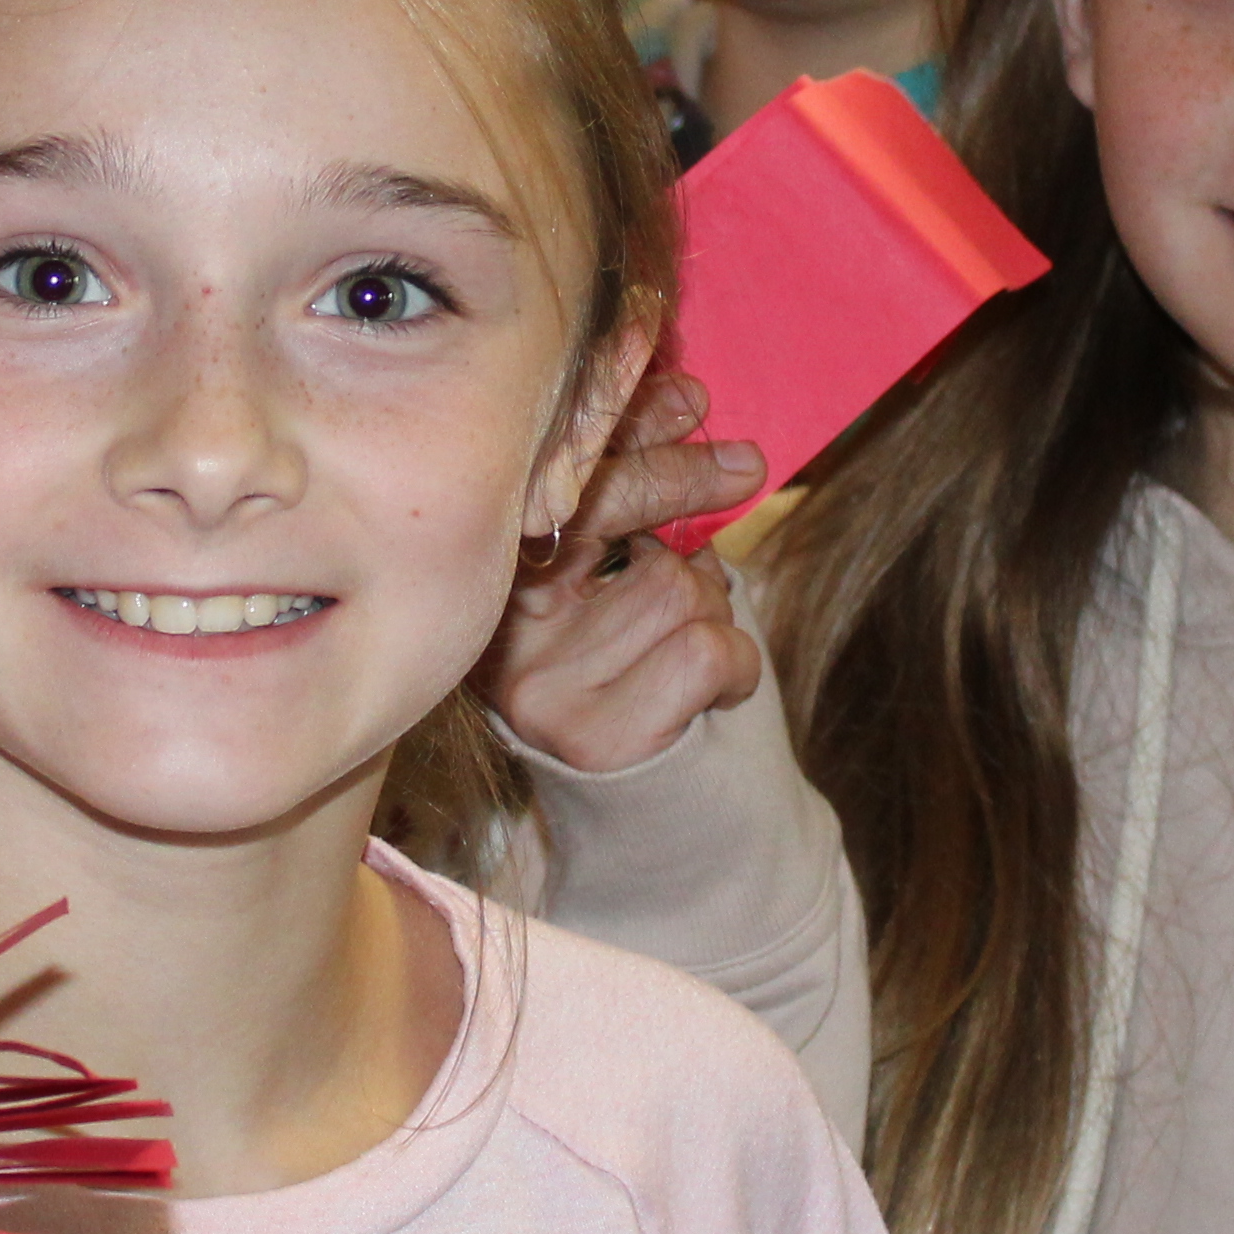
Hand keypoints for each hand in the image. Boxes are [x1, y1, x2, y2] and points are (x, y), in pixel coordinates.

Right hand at [477, 373, 766, 778]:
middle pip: (606, 513)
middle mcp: (489, 632)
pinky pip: (707, 649)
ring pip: (675, 583)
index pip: (557, 481)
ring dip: (715, 610)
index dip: (627, 429)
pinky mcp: (592, 736)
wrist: (675, 838)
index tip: (688, 395)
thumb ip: (633, 506)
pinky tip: (713, 696)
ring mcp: (536, 684)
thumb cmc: (655, 692)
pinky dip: (738, 667)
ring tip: (692, 655)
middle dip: (682, 478)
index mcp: (487, 585)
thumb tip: (681, 397)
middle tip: (745, 466)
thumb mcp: (629, 586)